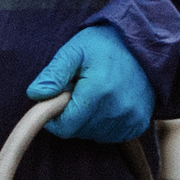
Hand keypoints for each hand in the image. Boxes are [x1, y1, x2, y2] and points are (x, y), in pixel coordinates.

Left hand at [27, 25, 153, 142]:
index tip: (57, 102)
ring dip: (88, 120)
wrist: (144, 44)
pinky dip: (105, 123)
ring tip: (94, 95)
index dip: (56, 118)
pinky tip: (108, 103)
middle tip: (78, 92)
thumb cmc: (104, 45)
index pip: (66, 127)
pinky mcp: (139, 123)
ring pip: (95, 135)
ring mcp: (131, 118)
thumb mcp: (74, 51)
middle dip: (72, 115)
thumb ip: (53, 74)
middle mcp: (117, 109)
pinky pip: (112, 135)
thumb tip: (35, 94)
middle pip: (79, 131)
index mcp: (97, 92)